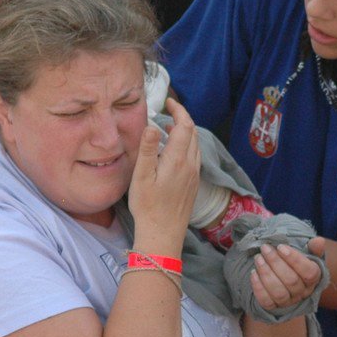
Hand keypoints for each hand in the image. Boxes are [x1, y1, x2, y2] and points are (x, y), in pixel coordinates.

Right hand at [128, 97, 199, 241]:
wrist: (163, 234)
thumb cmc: (148, 207)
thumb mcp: (142, 176)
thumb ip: (148, 149)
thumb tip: (153, 125)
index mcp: (178, 160)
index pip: (185, 125)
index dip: (179, 110)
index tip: (169, 102)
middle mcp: (191, 165)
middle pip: (192, 133)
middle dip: (182, 118)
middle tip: (167, 111)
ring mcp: (194, 175)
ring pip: (194, 145)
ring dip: (184, 132)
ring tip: (167, 128)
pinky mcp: (193, 184)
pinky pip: (194, 157)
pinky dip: (186, 146)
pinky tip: (173, 151)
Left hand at [250, 240, 324, 312]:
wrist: (287, 281)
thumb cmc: (298, 264)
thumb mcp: (308, 254)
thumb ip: (314, 248)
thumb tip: (319, 240)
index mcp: (314, 278)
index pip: (309, 272)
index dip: (294, 259)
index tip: (280, 246)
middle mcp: (303, 292)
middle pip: (291, 281)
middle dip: (275, 262)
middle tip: (265, 248)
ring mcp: (289, 301)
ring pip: (279, 292)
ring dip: (266, 274)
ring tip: (258, 259)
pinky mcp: (274, 307)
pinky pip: (266, 301)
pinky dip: (258, 288)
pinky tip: (253, 273)